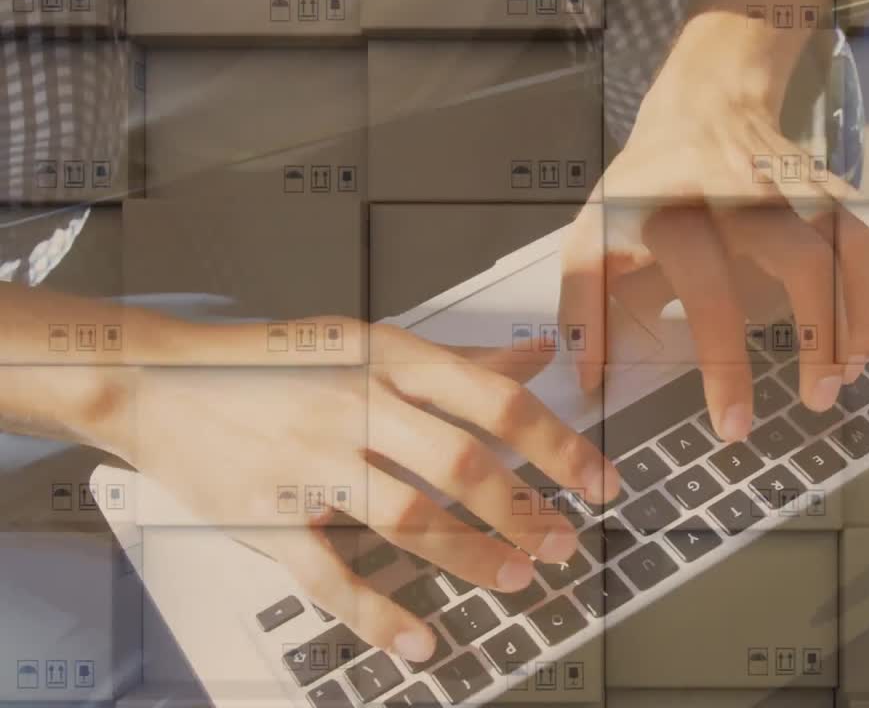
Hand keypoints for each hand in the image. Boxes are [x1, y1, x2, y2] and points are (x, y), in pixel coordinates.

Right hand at [91, 321, 618, 662]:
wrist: (159, 382)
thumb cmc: (272, 364)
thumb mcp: (367, 341)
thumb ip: (457, 357)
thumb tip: (537, 355)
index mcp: (386, 357)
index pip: (494, 399)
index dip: (558, 444)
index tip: (599, 480)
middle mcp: (353, 405)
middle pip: (460, 462)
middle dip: (525, 511)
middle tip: (563, 542)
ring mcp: (309, 462)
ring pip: (407, 518)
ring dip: (472, 556)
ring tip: (517, 578)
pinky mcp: (269, 516)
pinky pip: (331, 574)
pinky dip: (380, 614)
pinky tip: (422, 638)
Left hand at [560, 18, 868, 443]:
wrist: (699, 108)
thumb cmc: (645, 187)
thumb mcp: (593, 234)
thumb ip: (582, 306)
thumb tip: (587, 382)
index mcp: (679, 211)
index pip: (708, 292)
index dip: (725, 364)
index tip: (734, 426)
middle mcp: (747, 196)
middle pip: (800, 260)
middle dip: (818, 338)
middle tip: (816, 400)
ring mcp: (801, 189)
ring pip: (853, 247)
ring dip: (863, 317)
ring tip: (849, 375)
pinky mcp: (840, 192)